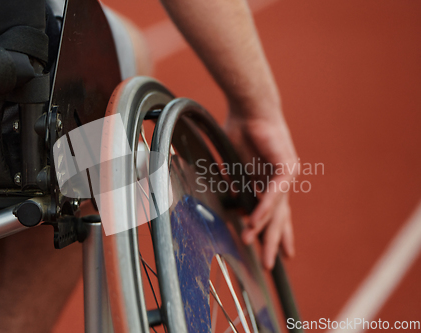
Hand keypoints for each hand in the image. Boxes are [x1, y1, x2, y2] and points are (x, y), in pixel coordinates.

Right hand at [224, 109, 296, 268]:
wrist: (249, 107)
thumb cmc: (241, 131)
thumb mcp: (236, 167)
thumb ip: (238, 187)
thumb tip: (236, 207)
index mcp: (270, 182)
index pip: (275, 213)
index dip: (274, 232)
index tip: (278, 254)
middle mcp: (282, 182)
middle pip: (279, 218)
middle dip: (273, 241)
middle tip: (268, 264)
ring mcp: (287, 175)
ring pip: (276, 209)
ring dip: (263, 228)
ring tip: (251, 244)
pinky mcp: (287, 167)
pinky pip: (274, 193)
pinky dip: (263, 208)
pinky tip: (254, 221)